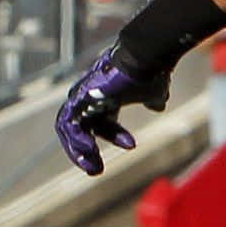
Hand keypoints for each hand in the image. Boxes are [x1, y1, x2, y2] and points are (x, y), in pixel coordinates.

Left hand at [55, 47, 170, 174]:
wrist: (144, 56)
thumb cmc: (149, 71)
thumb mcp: (152, 92)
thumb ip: (152, 100)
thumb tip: (158, 106)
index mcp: (105, 98)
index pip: (101, 122)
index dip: (114, 135)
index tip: (132, 145)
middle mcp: (90, 98)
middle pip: (78, 129)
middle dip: (85, 152)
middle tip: (95, 170)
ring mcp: (82, 97)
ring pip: (68, 128)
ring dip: (77, 150)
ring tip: (89, 165)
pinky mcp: (79, 98)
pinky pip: (68, 123)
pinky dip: (74, 139)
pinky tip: (86, 150)